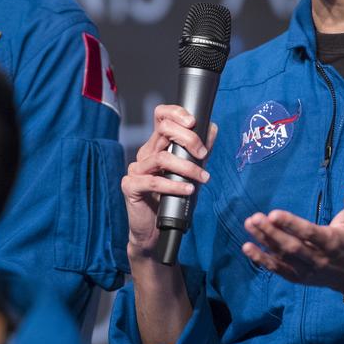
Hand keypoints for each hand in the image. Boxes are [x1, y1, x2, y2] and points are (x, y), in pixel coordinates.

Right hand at [122, 105, 217, 260]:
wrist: (154, 230)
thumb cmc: (172, 199)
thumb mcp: (191, 172)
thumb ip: (200, 152)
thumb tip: (212, 129)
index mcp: (157, 145)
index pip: (162, 117)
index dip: (176, 113)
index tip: (194, 122)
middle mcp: (145, 153)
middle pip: (163, 130)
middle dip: (189, 139)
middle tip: (203, 155)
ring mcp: (136, 169)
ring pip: (162, 157)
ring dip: (187, 167)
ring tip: (203, 178)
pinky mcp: (131, 186)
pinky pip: (154, 181)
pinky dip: (174, 185)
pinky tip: (188, 189)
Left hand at [242, 189, 343, 293]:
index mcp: (330, 242)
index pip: (309, 233)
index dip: (291, 224)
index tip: (274, 213)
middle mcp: (317, 258)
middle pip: (291, 246)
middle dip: (271, 232)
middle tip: (255, 218)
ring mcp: (306, 269)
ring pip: (282, 256)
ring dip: (264, 242)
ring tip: (249, 225)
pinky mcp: (297, 277)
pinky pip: (278, 269)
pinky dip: (262, 260)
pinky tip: (247, 248)